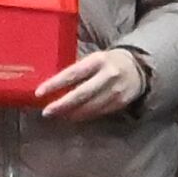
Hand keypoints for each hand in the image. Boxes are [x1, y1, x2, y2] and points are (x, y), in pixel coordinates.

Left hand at [35, 47, 149, 121]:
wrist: (138, 68)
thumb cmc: (107, 62)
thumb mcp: (93, 60)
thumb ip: (77, 71)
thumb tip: (53, 88)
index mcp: (97, 60)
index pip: (72, 73)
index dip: (55, 84)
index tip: (39, 92)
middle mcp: (107, 75)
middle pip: (81, 94)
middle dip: (62, 105)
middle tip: (46, 112)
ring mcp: (115, 91)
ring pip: (89, 107)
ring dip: (71, 114)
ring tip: (58, 115)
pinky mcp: (120, 103)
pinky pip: (98, 112)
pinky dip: (84, 116)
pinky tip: (73, 116)